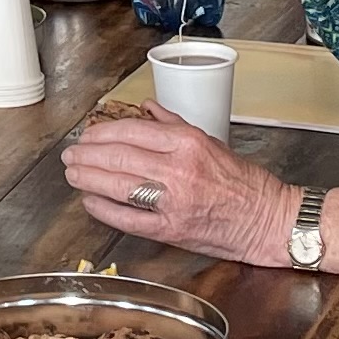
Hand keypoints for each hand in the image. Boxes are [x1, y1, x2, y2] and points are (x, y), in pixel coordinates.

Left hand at [61, 104, 296, 264]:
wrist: (267, 220)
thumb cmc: (244, 183)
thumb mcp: (211, 141)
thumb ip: (173, 125)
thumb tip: (146, 108)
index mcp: (188, 144)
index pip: (132, 131)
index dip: (102, 133)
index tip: (88, 134)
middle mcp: (178, 170)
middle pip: (119, 157)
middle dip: (87, 155)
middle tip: (71, 154)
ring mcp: (172, 201)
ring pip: (117, 185)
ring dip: (88, 178)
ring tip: (73, 173)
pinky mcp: (170, 229)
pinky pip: (127, 218)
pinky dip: (103, 209)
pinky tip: (90, 201)